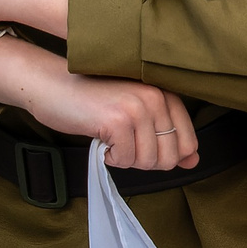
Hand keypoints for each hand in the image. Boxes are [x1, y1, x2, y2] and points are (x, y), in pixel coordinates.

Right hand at [0, 32, 197, 170]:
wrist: (53, 86)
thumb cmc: (93, 102)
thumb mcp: (135, 115)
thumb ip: (167, 136)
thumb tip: (193, 161)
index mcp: (165, 93)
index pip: (187, 141)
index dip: (166, 156)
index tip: (141, 146)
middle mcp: (156, 97)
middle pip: (169, 157)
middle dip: (144, 160)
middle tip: (122, 144)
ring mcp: (138, 108)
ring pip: (148, 161)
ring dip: (126, 159)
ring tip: (111, 138)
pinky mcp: (117, 121)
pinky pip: (125, 161)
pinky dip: (111, 158)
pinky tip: (100, 139)